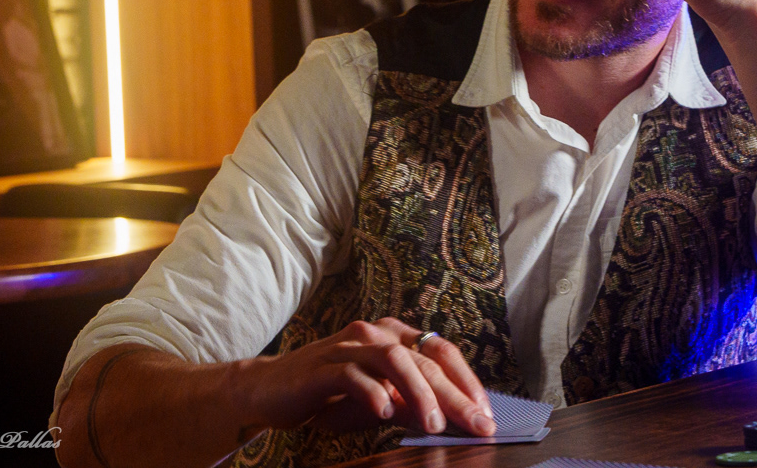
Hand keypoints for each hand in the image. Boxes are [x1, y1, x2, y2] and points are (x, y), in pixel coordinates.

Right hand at [259, 318, 495, 436]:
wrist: (270, 390)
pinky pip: (353, 375)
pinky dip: (373, 393)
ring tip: (433, 424)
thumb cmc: (330, 393)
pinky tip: (386, 413)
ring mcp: (348, 347)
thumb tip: (451, 420)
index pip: (441, 350)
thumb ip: (411, 403)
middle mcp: (375, 333)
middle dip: (456, 394)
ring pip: (395, 359)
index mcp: (393, 335)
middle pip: (425, 359)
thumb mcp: (378, 400)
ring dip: (419, 392)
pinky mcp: (322, 366)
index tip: (486, 413)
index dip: (467, 380)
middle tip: (477, 423)